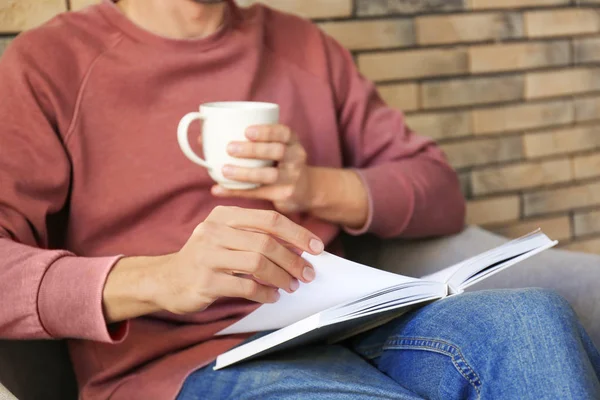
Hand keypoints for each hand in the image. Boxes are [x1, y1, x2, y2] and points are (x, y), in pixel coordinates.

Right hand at [103, 206, 323, 320]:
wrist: (166, 279)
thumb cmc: (205, 257)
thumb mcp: (226, 236)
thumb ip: (255, 235)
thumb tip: (298, 246)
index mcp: (224, 215)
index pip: (269, 219)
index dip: (297, 233)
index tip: (317, 247)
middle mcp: (214, 231)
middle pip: (267, 242)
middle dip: (293, 260)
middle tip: (307, 274)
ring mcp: (208, 256)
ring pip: (258, 263)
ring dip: (281, 277)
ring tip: (291, 286)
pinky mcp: (205, 281)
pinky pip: (245, 287)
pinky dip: (265, 293)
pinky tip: (272, 296)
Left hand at [211, 124, 312, 213]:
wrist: (308, 190)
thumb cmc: (280, 163)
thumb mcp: (276, 148)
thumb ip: (250, 142)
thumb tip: (203, 138)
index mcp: (292, 142)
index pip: (283, 132)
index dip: (266, 131)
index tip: (247, 130)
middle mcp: (296, 158)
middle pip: (277, 151)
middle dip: (253, 150)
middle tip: (229, 148)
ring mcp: (292, 178)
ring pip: (268, 175)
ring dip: (244, 173)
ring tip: (224, 170)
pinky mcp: (284, 196)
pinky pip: (258, 194)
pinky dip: (236, 192)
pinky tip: (218, 189)